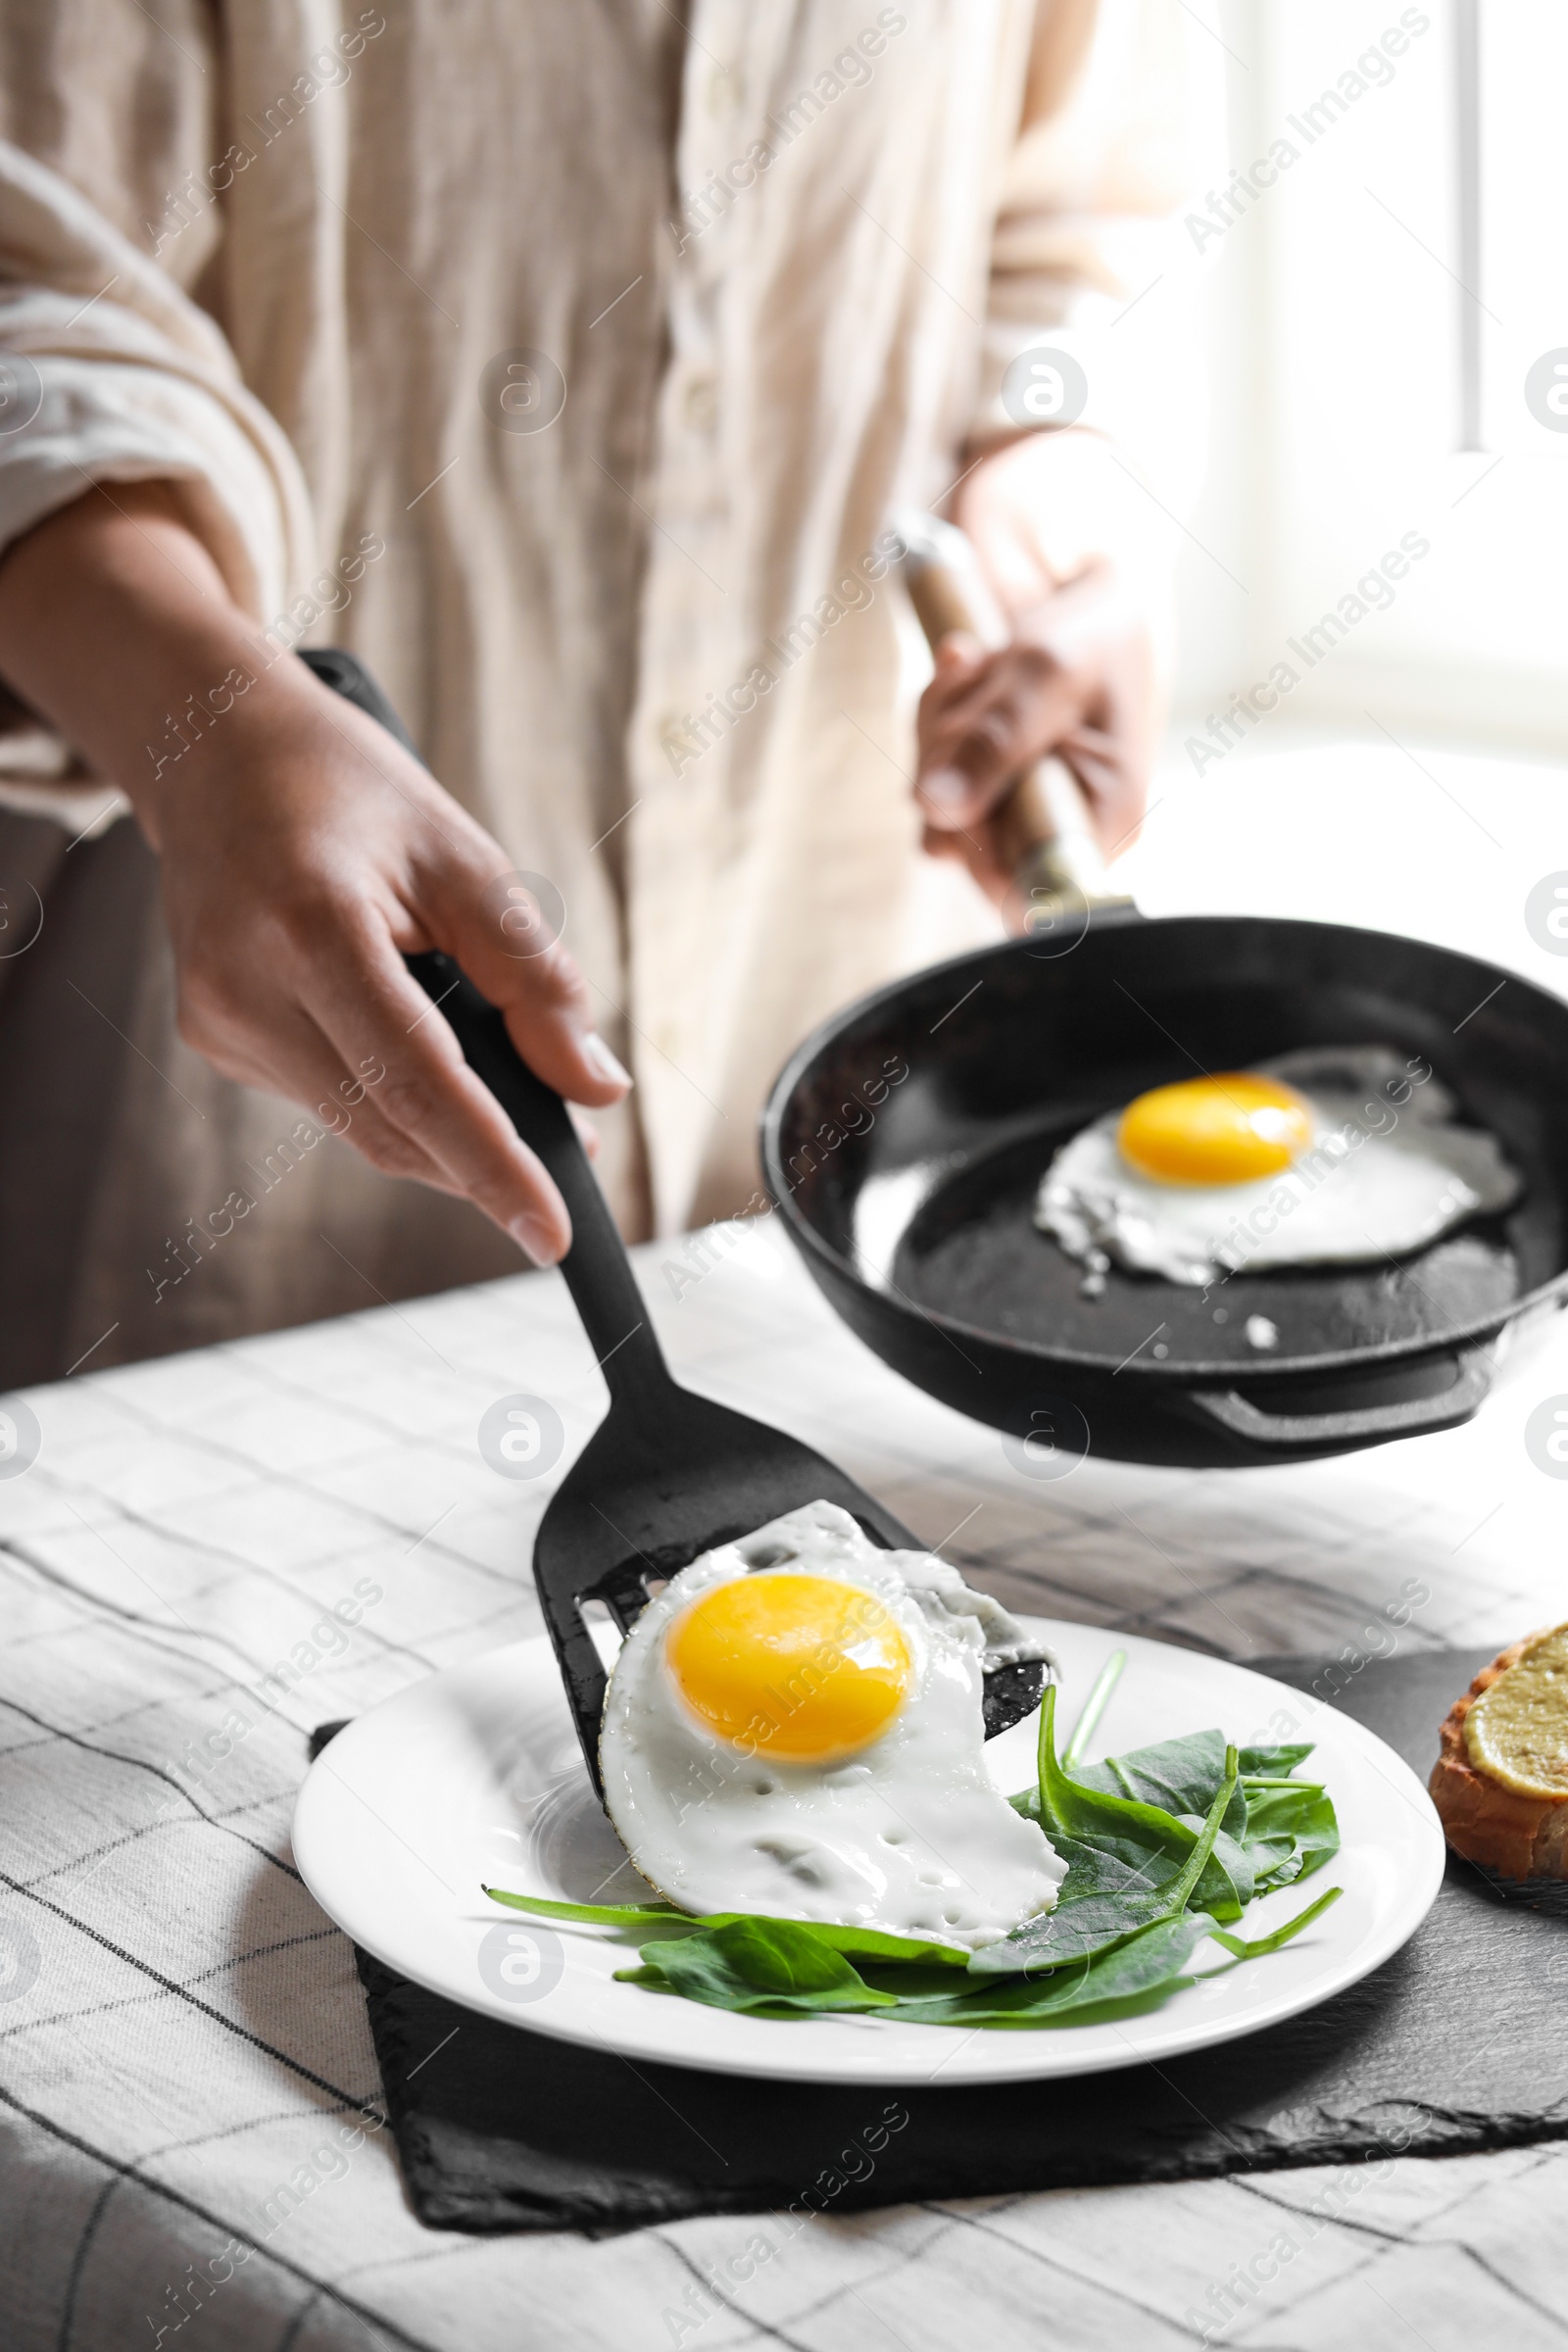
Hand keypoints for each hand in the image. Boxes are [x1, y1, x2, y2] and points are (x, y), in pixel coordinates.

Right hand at [0, 485, 628, 1261]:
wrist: (216, 752)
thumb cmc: (347, 791)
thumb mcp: (466, 859)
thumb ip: (534, 978)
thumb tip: (595, 1090)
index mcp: (311, 924)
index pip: (416, 1081)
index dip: (491, 1166)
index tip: (551, 1233)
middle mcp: (245, 984)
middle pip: (389, 1124)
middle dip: (484, 1160)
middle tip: (570, 1156)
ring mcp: (217, 1020)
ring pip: (360, 1128)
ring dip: (444, 1136)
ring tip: (513, 1101)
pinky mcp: (213, 1039)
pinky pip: (327, 1102)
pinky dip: (391, 1101)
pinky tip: (416, 1054)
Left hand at [914, 433, 1161, 914]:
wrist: (1082, 559)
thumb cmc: (1096, 617)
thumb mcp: (1050, 670)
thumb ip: (996, 742)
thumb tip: (936, 810)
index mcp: (1105, 819)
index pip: (1026, 892)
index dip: (979, 849)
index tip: (967, 785)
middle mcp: (1059, 819)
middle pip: (969, 845)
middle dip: (952, 762)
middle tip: (976, 683)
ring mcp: (1016, 794)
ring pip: (937, 802)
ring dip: (940, 724)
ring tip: (979, 659)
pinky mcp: (981, 768)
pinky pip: (928, 767)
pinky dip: (934, 711)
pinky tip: (965, 662)